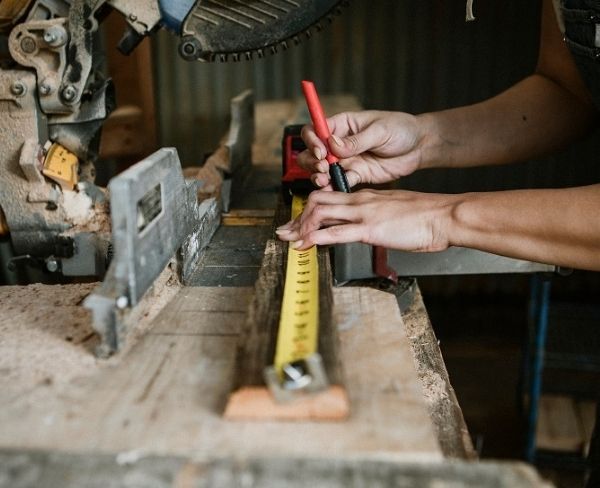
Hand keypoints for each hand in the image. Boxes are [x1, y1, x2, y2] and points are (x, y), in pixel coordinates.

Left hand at [276, 188, 457, 251]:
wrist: (444, 216)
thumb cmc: (426, 216)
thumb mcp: (395, 212)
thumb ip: (377, 218)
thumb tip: (367, 229)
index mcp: (366, 197)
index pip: (329, 198)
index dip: (309, 211)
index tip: (299, 224)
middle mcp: (360, 201)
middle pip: (317, 202)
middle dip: (297, 218)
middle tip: (284, 232)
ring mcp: (364, 213)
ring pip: (321, 213)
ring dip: (300, 227)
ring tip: (288, 240)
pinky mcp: (370, 229)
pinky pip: (337, 231)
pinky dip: (317, 237)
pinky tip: (306, 244)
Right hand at [298, 111, 424, 189]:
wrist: (419, 147)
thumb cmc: (401, 129)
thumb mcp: (380, 130)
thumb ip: (356, 140)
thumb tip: (332, 144)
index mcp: (343, 125)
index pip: (316, 130)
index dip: (312, 141)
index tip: (321, 152)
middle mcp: (340, 143)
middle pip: (313, 152)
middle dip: (312, 162)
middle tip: (322, 168)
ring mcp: (347, 160)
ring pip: (322, 170)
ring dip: (319, 177)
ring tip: (324, 181)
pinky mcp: (356, 175)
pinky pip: (339, 183)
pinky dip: (333, 188)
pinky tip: (332, 191)